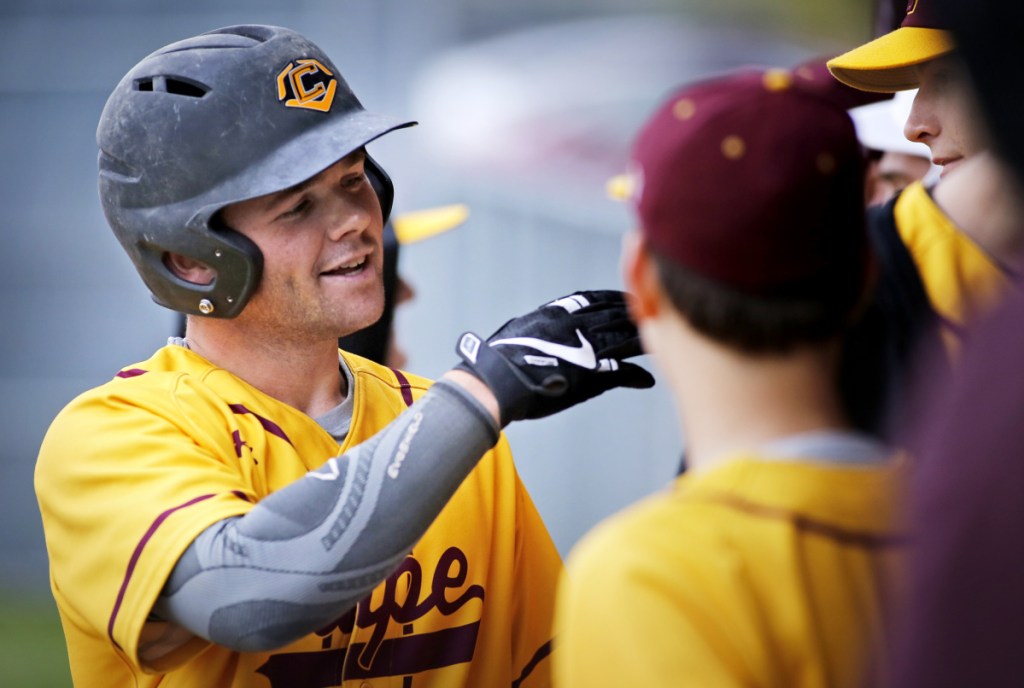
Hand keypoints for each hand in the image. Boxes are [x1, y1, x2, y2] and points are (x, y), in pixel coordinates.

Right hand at [455, 291, 654, 424]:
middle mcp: (575, 326)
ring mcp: (585, 350)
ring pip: (624, 339)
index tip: (627, 296)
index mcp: (558, 313)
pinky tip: (648, 380)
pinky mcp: (589, 375)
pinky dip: (636, 376)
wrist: (495, 381)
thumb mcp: (520, 329)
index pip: (593, 299)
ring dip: (645, 340)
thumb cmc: (498, 358)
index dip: (613, 298)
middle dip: (638, 314)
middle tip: (657, 314)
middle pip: (616, 316)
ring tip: (663, 341)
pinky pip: (621, 373)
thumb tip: (538, 323)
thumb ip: (538, 323)